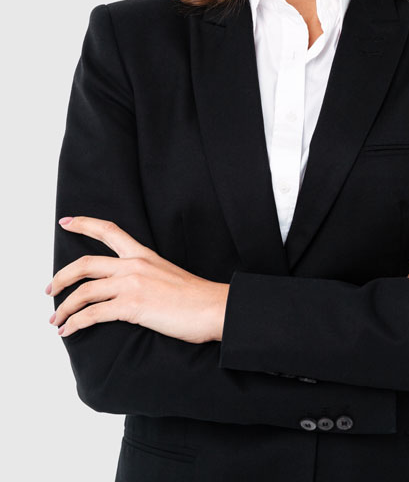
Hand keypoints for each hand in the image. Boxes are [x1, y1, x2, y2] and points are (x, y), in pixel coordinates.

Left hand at [47, 216, 228, 342]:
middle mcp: (134, 265)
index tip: (66, 221)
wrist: (213, 307)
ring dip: (64, 308)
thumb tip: (127, 290)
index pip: (109, 230)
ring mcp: (132, 284)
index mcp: (143, 254)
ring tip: (56, 320)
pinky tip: (69, 331)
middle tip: (49, 290)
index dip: (84, 223)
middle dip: (61, 277)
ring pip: (84, 292)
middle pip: (85, 264)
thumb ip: (145, 276)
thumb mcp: (167, 275)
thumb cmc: (195, 297)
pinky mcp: (132, 306)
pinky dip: (75, 323)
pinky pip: (92, 314)